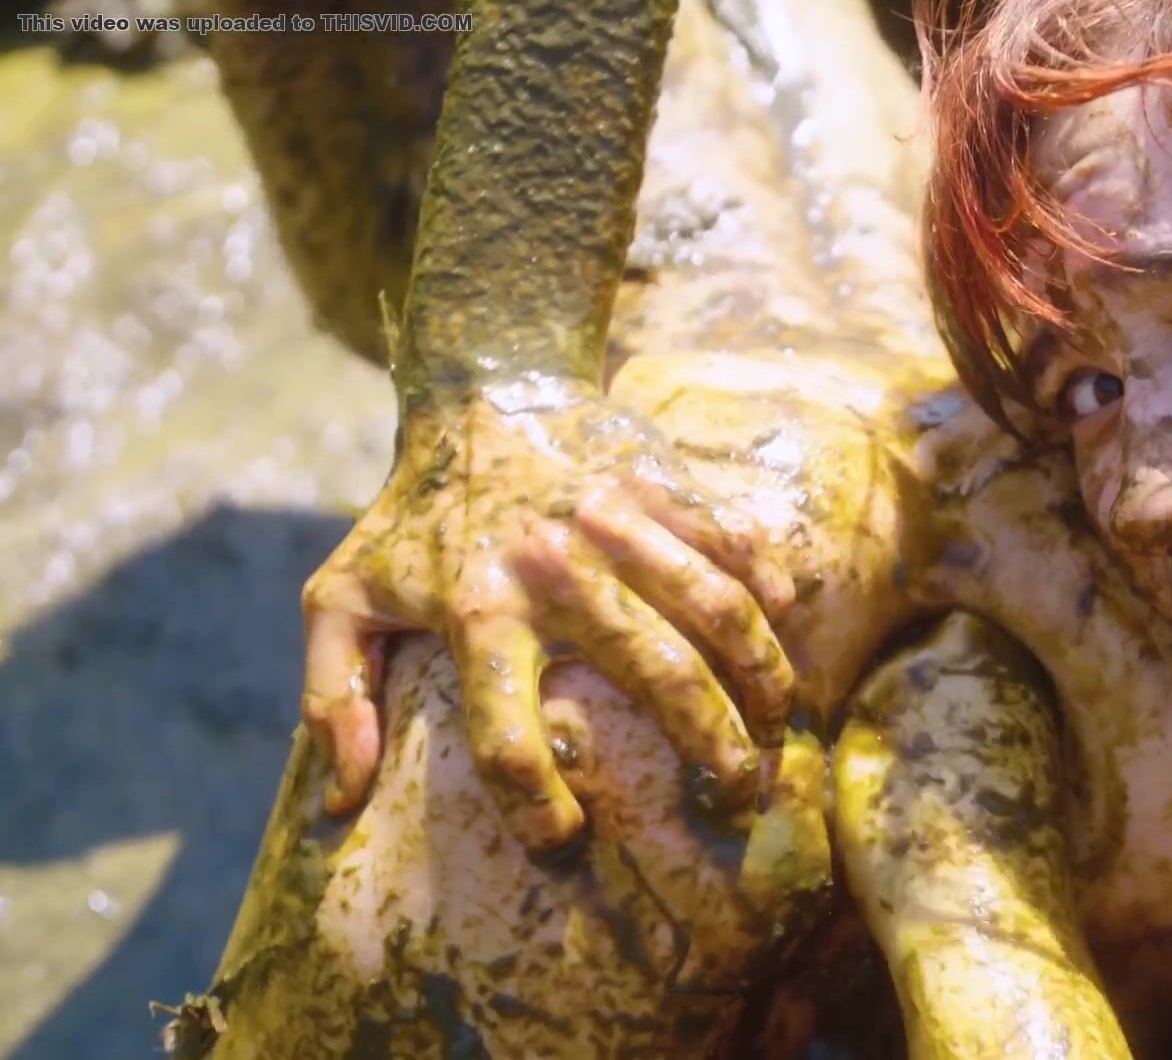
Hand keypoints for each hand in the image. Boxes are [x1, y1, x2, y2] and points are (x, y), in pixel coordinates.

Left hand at [301, 383, 795, 850]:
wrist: (480, 384)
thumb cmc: (412, 512)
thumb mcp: (342, 597)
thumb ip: (332, 699)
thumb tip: (341, 801)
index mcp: (476, 610)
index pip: (504, 736)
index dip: (535, 806)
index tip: (562, 841)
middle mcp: (556, 569)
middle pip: (660, 672)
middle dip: (714, 746)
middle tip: (738, 799)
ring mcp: (621, 522)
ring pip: (719, 610)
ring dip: (763, 679)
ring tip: (779, 732)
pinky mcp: (664, 484)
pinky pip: (737, 544)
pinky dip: (772, 593)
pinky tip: (784, 638)